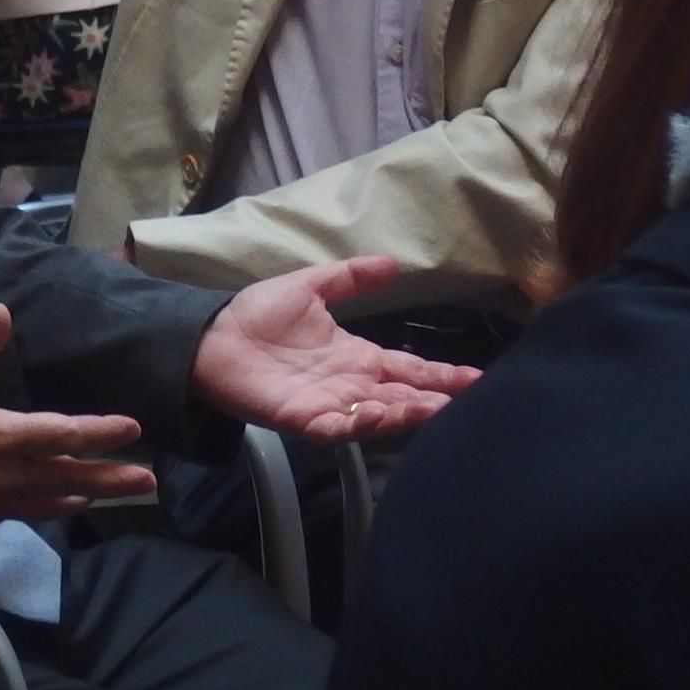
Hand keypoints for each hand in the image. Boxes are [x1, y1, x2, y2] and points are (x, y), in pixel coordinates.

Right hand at [0, 304, 153, 531]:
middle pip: (70, 479)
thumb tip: (5, 312)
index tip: (133, 428)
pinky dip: (46, 507)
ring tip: (110, 493)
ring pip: (50, 503)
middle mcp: (3, 477)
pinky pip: (22, 514)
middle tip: (148, 482)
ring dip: (84, 496)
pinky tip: (55, 502)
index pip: (62, 434)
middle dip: (112, 479)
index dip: (101, 432)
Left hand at [191, 256, 476, 443]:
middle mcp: (350, 385)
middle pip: (404, 396)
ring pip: (379, 415)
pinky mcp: (303, 418)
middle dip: (436, 399)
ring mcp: (329, 404)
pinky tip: (381, 412)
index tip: (478, 377)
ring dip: (407, 412)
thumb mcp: (310, 288)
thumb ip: (350, 278)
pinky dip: (361, 423)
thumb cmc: (257, 315)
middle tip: (472, 401)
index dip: (442, 374)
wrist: (211, 334)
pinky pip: (339, 426)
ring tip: (435, 406)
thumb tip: (393, 263)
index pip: (409, 368)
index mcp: (356, 357)